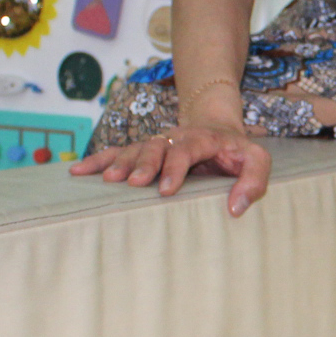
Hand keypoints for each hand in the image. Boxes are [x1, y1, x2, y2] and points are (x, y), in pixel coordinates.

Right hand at [69, 123, 271, 215]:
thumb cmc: (237, 152)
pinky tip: (78, 171)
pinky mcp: (143, 150)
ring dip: (120, 162)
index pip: (187, 148)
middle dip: (144, 163)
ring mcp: (157, 143)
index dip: (175, 167)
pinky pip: (117, 152)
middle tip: (133, 182)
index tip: (166, 189)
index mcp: (203, 138)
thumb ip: (255, 181)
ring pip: (135, 148)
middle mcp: (175, 137)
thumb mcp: (257, 160)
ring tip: (106, 179)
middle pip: (157, 146)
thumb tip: (237, 209)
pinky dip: (97, 160)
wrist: (217, 127)